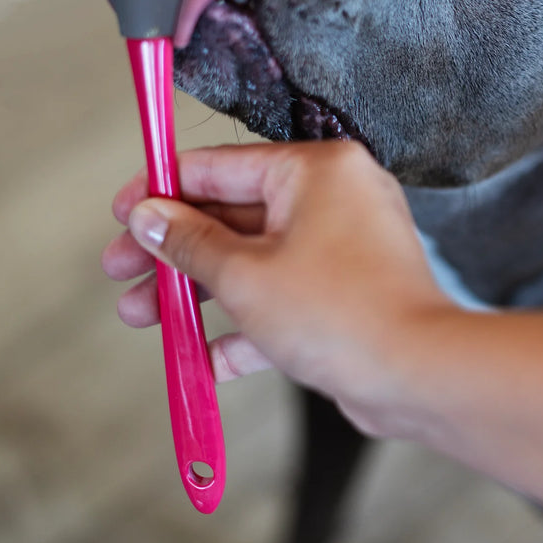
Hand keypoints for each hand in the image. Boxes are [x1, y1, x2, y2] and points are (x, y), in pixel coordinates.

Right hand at [101, 141, 452, 435]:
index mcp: (315, 169)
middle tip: (122, 271)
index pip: (219, 166)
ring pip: (252, 261)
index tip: (123, 213)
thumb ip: (189, 243)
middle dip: (173, 252)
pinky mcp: (347, 294)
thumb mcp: (244, 274)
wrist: (420, 377)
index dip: (162, 190)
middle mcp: (332, 198)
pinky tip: (204, 357)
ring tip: (144, 317)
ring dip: (197, 291)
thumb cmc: (344, 313)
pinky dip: (245, 325)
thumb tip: (149, 218)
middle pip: (230, 216)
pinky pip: (283, 299)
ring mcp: (342, 247)